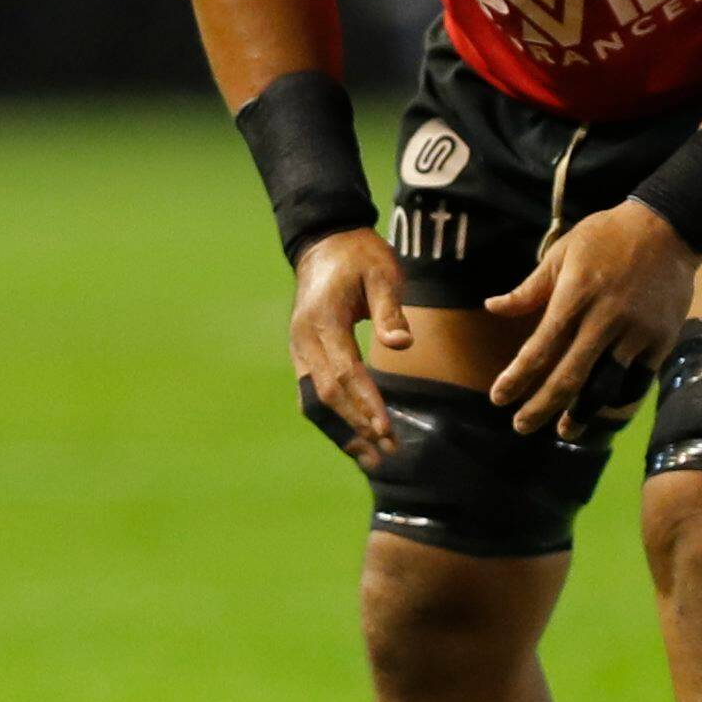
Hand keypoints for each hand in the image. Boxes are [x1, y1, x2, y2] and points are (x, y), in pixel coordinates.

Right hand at [289, 227, 410, 461]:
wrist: (324, 243)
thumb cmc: (360, 257)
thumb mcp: (382, 273)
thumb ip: (390, 310)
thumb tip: (402, 345)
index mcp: (323, 321)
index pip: (344, 372)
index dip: (365, 403)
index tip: (387, 429)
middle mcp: (304, 340)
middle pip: (326, 394)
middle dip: (357, 425)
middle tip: (388, 450)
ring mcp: (299, 349)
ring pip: (313, 400)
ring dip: (341, 430)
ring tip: (370, 458)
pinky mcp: (303, 355)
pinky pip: (312, 394)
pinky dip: (331, 419)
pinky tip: (352, 438)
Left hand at [485, 205, 696, 435]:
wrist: (668, 227)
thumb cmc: (606, 236)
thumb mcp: (561, 253)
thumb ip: (529, 289)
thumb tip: (491, 308)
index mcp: (574, 298)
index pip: (539, 349)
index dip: (517, 378)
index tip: (498, 398)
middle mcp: (604, 320)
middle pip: (569, 376)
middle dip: (541, 406)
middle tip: (520, 426)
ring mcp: (636, 333)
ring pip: (606, 385)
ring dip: (583, 412)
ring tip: (565, 430)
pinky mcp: (661, 340)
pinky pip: (638, 380)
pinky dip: (620, 400)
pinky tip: (605, 411)